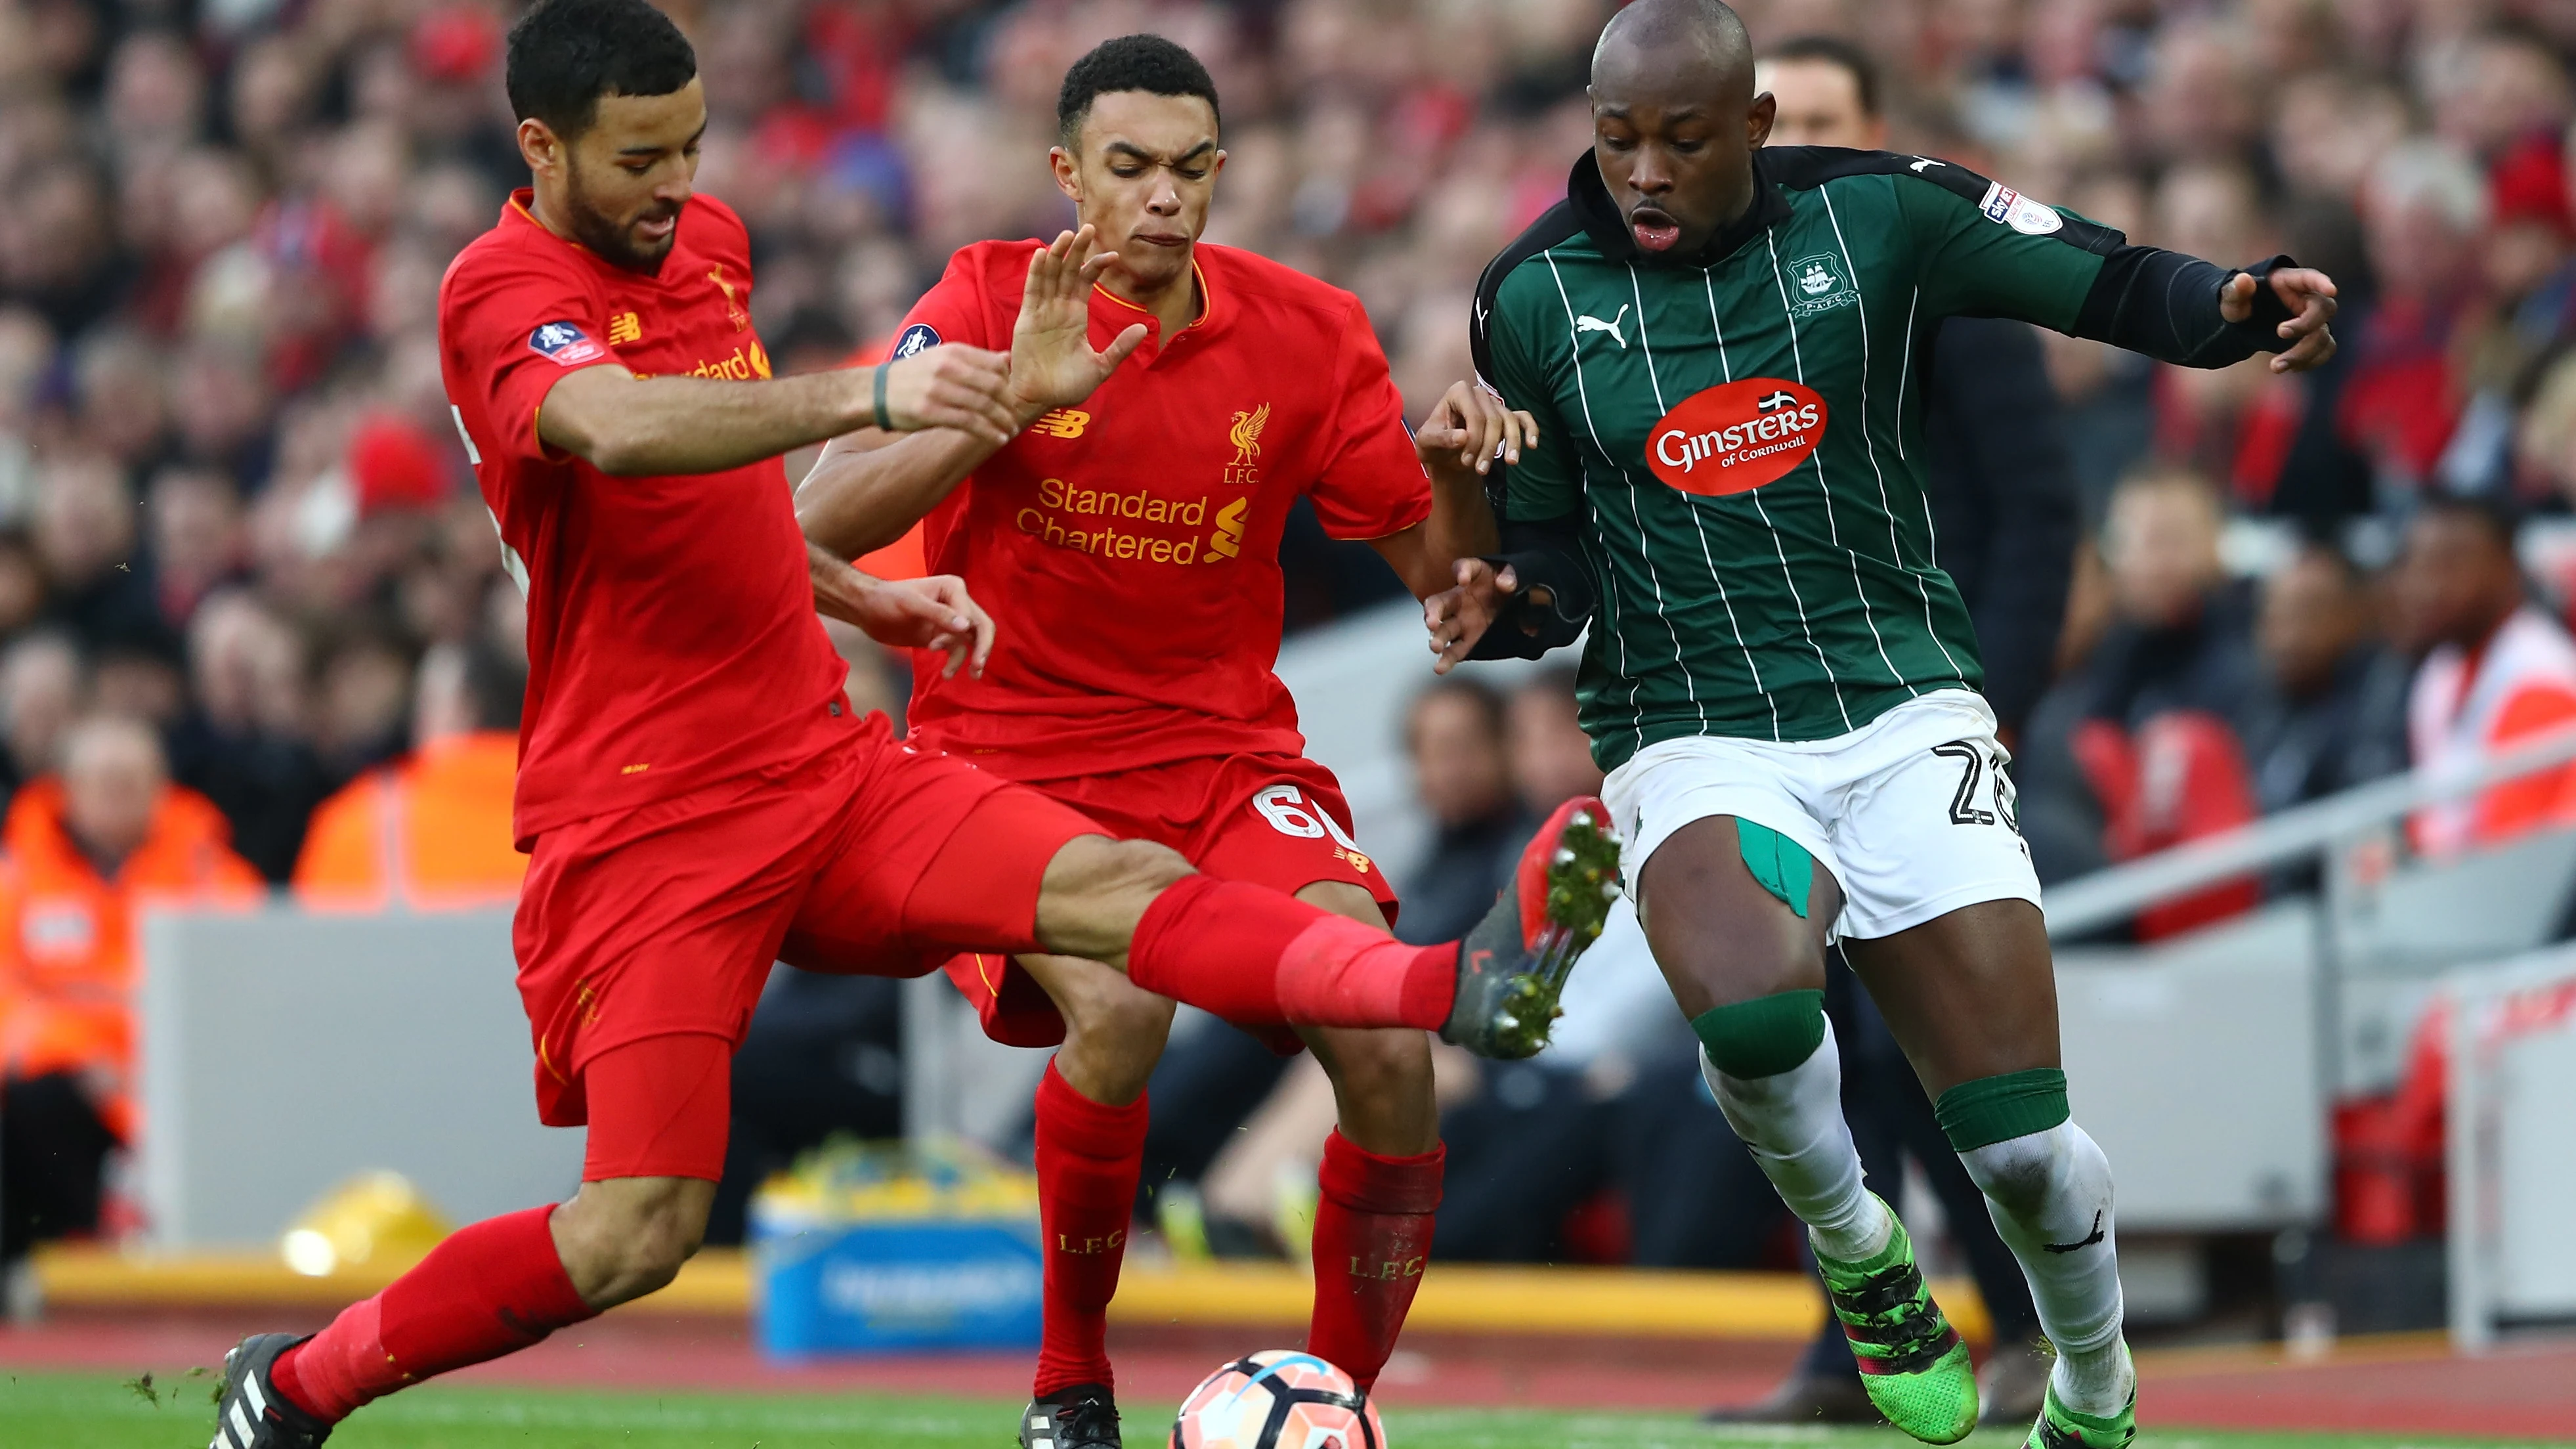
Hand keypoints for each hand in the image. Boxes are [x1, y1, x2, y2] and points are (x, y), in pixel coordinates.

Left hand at [811, 550, 993, 678]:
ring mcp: (951, 621)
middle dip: (982, 648)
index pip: (970, 615)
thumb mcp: (911, 604)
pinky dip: (956, 662)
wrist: (867, 610)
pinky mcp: (942, 636)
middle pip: (982, 627)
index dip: (959, 632)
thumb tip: (966, 628)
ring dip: (967, 658)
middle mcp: (958, 603)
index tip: (935, 644)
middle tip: (977, 667)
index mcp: (954, 589)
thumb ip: (939, 614)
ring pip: (972, 641)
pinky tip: (946, 673)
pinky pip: (958, 650)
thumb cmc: (886, 600)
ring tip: (950, 674)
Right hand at [878, 344, 1018, 445]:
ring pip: (983, 406)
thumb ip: (975, 359)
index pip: (995, 365)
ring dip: (1003, 421)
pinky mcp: (930, 412)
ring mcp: (938, 390)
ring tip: (1011, 430)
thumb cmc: (914, 375)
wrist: (875, 391)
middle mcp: (947, 367)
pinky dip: (988, 432)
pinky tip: (998, 438)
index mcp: (953, 351)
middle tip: (1016, 417)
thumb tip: (1007, 359)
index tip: (1013, 396)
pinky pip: (969, 423)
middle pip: (993, 386)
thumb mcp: (942, 357)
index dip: (1010, 383)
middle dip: (1009, 404)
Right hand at [1008, 226, 1148, 416]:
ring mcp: (1042, 312)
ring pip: (1050, 276)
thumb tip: (1144, 328)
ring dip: (1058, 255)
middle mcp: (1058, 309)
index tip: (1114, 255)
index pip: (1085, 281)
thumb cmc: (1067, 387)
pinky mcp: (1027, 320)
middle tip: (1088, 227)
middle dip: (1077, 250)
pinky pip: (1033, 291)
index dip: (1097, 265)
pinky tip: (1044, 255)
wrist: (1040, 400)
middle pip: (1068, 271)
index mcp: (1075, 316)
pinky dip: (1037, 273)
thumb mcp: (1101, 367)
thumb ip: (1120, 347)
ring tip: (1066, 234)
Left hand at [1415, 380, 1540, 480]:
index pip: (1475, 415)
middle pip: (1494, 420)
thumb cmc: (1434, 445)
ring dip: (1512, 444)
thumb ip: (1441, 439)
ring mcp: (1495, 404)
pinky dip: (1531, 430)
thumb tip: (1463, 437)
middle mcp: (1479, 394)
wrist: (1445, 456)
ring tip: (1511, 463)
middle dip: (1489, 447)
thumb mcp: (1427, 443)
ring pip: (1510, 421)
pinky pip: (1524, 418)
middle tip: (1480, 470)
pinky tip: (1532, 445)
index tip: (1466, 461)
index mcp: (1459, 393)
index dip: (1474, 440)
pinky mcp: (1506, 416)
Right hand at [1424, 556, 1551, 673]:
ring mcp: (1461, 622)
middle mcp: (1459, 599)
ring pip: (1444, 630)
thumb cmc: (1511, 584)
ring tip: (1435, 647)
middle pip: (1439, 603)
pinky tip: (1440, 668)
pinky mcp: (1468, 640)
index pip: (1463, 568)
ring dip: (1437, 638)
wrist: (1517, 603)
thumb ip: (1510, 575)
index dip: (1462, 571)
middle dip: (1433, 612)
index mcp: (1472, 577)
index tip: (1463, 579)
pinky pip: (1455, 650)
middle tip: (1432, 622)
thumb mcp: (1514, 574)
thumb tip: (1505, 585)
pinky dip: (1447, 659)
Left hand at [2223, 267, 2336, 372]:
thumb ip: (2235, 291)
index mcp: (2290, 282)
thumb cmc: (2240, 303)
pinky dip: (2310, 362)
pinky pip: (2325, 351)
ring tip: (2275, 366)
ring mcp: (2314, 320)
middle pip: (2325, 309)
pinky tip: (2289, 367)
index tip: (2331, 290)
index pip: (2310, 278)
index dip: (2322, 283)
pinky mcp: (2313, 338)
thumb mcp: (2232, 298)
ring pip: (2324, 336)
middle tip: (2280, 332)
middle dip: (2306, 324)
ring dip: (2304, 353)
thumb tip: (2242, 280)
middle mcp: (2308, 299)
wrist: (2244, 324)